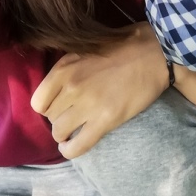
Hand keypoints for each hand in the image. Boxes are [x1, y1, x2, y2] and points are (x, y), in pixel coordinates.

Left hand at [31, 22, 168, 157]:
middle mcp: (71, 86)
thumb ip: (70, 66)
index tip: (60, 105)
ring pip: (59, 133)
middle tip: (74, 115)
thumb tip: (58, 84)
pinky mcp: (105, 120)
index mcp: (65, 67)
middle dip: (60, 118)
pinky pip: (77, 146)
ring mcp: (88, 104)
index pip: (38, 101)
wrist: (157, 52)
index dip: (48, 106)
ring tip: (76, 130)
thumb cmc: (126, 44)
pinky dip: (72, 150)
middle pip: (50, 117)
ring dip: (66, 134)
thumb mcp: (88, 47)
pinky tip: (74, 146)